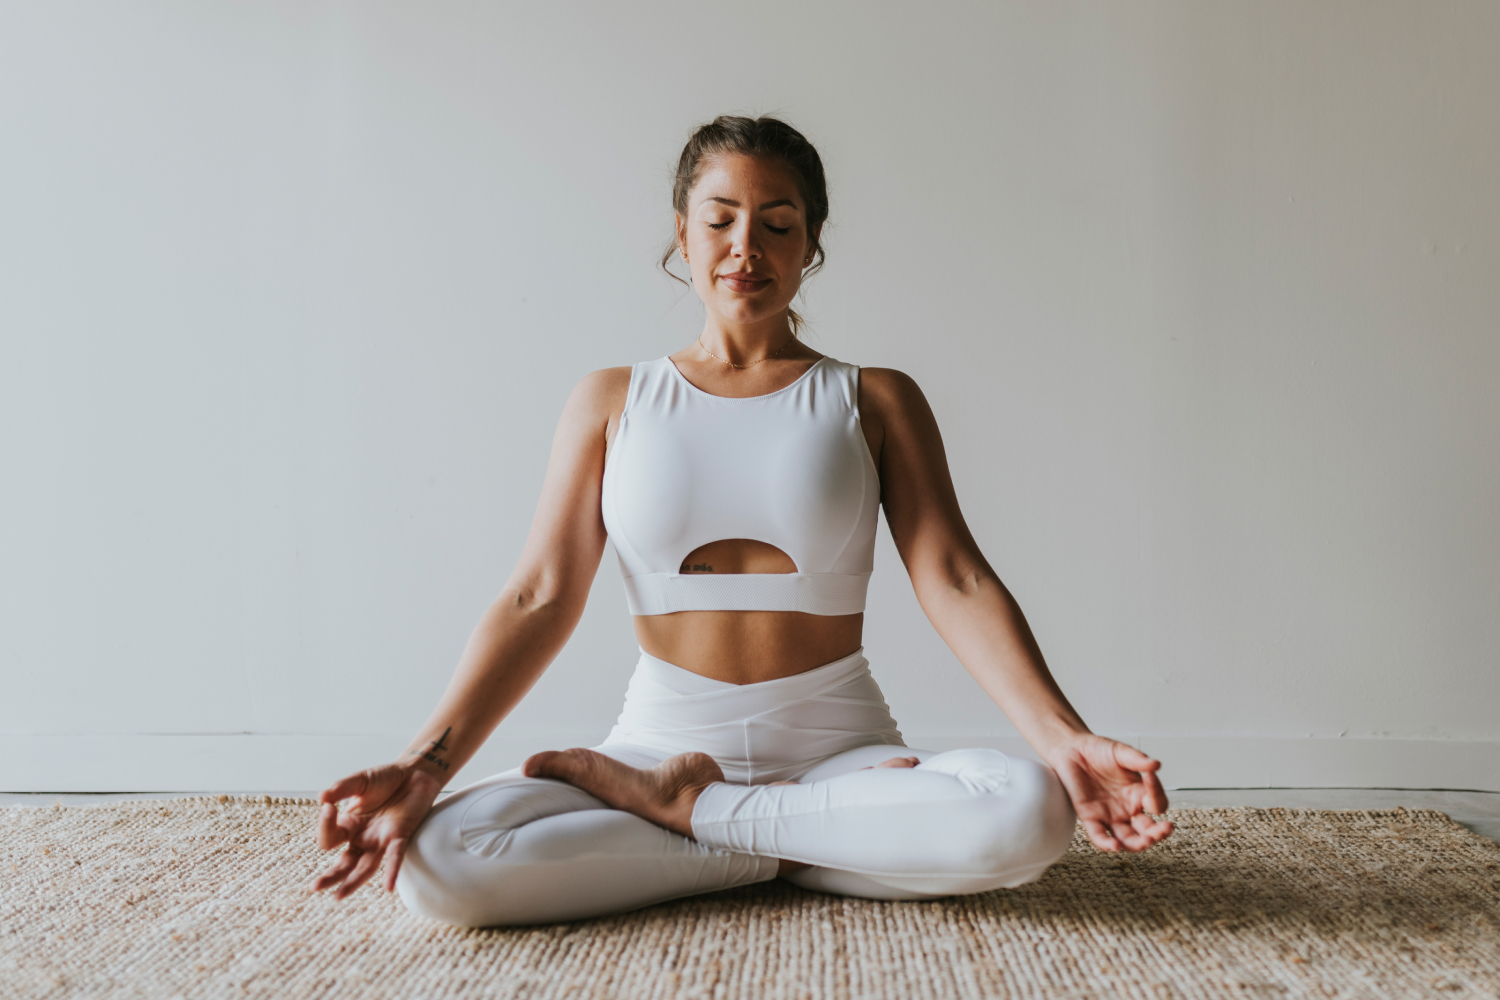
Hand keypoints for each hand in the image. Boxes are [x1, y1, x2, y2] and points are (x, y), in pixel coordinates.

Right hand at [308, 763, 442, 899]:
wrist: (415, 772)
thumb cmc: (385, 778)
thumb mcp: (359, 781)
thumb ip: (341, 788)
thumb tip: (321, 797)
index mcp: (348, 825)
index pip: (329, 837)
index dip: (325, 825)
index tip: (328, 807)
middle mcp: (362, 838)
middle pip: (344, 863)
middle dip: (330, 876)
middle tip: (314, 887)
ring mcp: (381, 840)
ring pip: (365, 867)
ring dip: (353, 882)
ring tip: (338, 896)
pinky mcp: (401, 836)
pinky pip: (395, 857)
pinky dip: (392, 870)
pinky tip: (389, 887)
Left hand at [1045, 734, 1172, 852]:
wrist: (1071, 749)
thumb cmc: (1099, 750)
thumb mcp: (1120, 752)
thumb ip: (1137, 759)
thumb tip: (1156, 764)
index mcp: (1139, 793)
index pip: (1157, 804)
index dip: (1157, 794)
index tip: (1150, 777)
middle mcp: (1128, 809)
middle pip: (1147, 829)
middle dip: (1158, 833)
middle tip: (1164, 829)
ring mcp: (1110, 815)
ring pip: (1127, 839)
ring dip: (1137, 844)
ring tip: (1144, 842)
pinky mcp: (1090, 817)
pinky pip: (1099, 836)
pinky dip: (1107, 844)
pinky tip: (1114, 846)